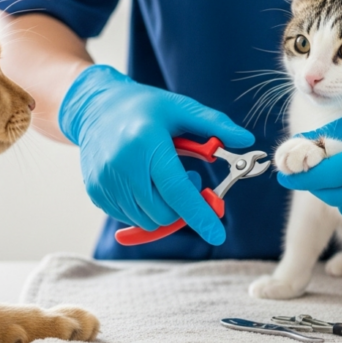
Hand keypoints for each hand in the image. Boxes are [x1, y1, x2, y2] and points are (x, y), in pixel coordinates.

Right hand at [59, 65, 253, 244]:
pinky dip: (143, 209)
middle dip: (183, 207)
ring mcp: (105, 181)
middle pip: (163, 212)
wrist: (96, 108)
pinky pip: (129, 218)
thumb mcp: (180, 107)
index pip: (176, 190)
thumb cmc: (143, 107)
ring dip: (163, 208)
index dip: (199, 215)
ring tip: (161, 177)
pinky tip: (143, 182)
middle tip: (188, 177)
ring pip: (146, 220)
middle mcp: (122, 165)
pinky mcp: (95, 192)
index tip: (216, 235)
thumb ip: (214, 124)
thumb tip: (246, 140)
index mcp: (146, 142)